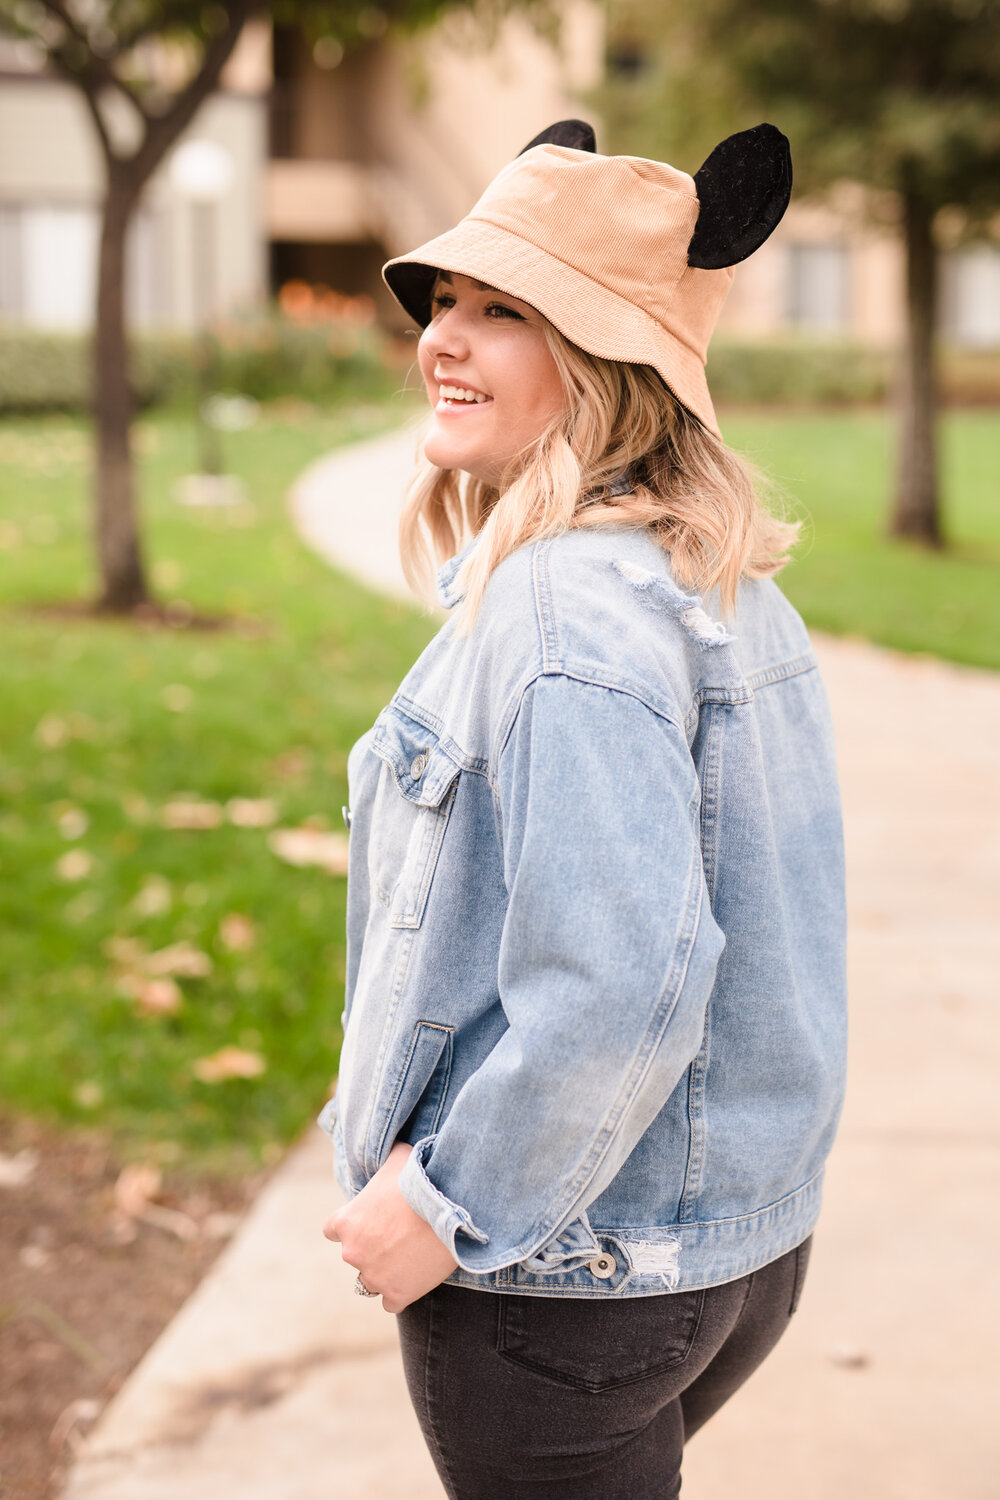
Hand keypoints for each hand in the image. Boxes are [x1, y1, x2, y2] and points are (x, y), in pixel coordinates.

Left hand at [323, 1142, 457, 1313]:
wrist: (451, 1208)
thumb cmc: (423, 1178)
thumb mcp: (398, 1156)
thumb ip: (386, 1157)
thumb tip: (392, 1141)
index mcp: (345, 1221)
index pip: (331, 1231)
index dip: (352, 1226)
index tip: (369, 1223)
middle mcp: (352, 1252)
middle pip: (354, 1256)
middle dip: (372, 1248)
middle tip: (398, 1237)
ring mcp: (374, 1276)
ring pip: (371, 1281)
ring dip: (385, 1272)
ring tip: (409, 1257)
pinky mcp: (397, 1295)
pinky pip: (391, 1302)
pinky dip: (401, 1293)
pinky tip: (416, 1277)